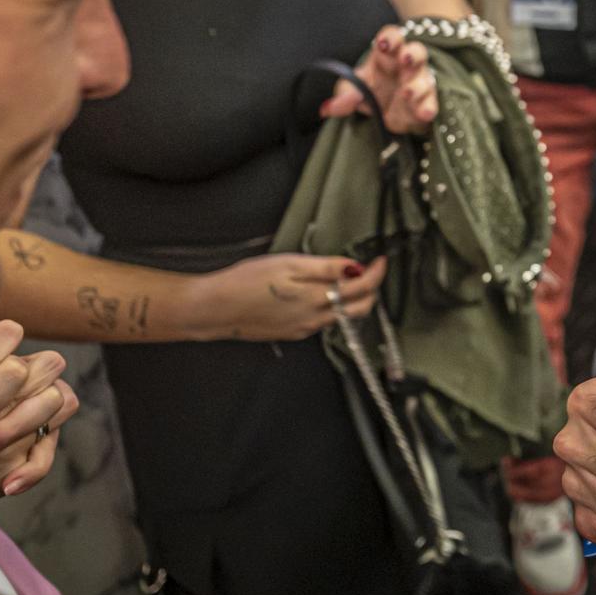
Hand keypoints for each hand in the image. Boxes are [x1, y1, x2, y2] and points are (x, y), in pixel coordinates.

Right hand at [187, 252, 386, 342]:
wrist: (214, 309)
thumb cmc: (246, 282)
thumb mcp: (288, 264)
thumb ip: (325, 267)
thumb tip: (355, 267)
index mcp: (316, 299)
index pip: (362, 289)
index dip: (377, 274)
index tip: (381, 261)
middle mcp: (315, 319)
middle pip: (359, 310)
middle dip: (370, 290)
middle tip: (367, 270)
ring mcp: (304, 330)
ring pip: (341, 317)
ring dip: (350, 299)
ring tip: (343, 278)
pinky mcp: (292, 334)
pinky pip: (321, 322)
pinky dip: (330, 307)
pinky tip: (317, 294)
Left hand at [322, 26, 437, 133]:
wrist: (388, 114)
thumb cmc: (370, 92)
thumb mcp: (351, 91)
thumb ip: (342, 95)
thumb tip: (330, 107)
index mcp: (387, 55)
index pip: (392, 37)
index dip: (390, 38)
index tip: (383, 45)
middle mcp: (407, 66)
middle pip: (416, 52)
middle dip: (413, 54)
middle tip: (405, 59)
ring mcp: (419, 85)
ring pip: (424, 80)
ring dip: (417, 85)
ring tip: (407, 93)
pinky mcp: (425, 105)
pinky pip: (430, 105)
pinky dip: (428, 108)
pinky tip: (424, 113)